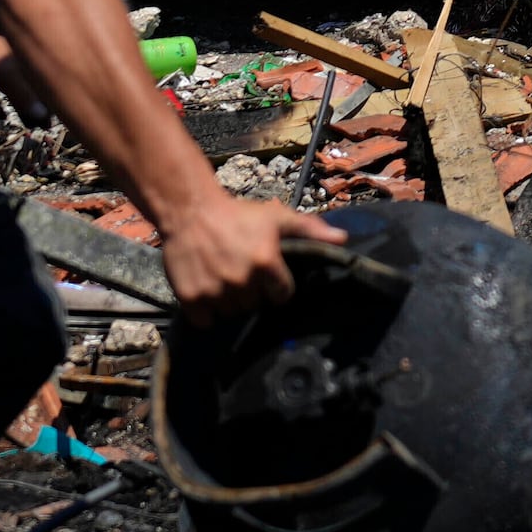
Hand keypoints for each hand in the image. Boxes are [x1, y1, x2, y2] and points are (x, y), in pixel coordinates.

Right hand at [154, 182, 343, 314]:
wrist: (189, 209)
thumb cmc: (237, 214)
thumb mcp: (276, 217)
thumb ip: (311, 229)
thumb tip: (342, 240)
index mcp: (266, 262)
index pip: (282, 294)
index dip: (276, 286)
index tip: (267, 275)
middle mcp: (242, 279)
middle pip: (255, 305)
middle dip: (252, 292)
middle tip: (241, 271)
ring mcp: (215, 290)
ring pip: (231, 313)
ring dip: (229, 301)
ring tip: (224, 278)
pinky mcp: (191, 297)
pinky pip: (205, 321)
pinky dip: (205, 311)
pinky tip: (207, 289)